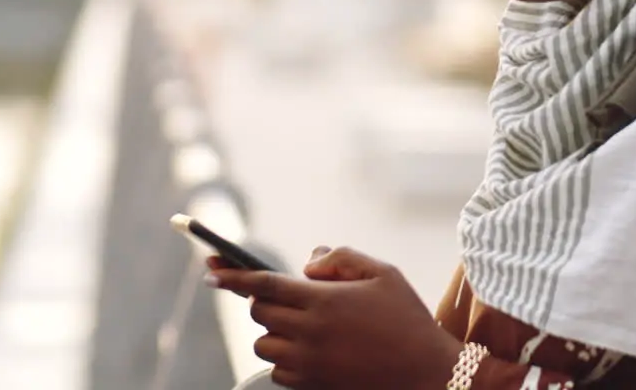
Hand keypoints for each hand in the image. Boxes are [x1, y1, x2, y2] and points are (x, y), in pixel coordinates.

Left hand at [207, 247, 462, 389]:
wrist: (425, 371)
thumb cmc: (407, 317)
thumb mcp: (384, 273)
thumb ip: (343, 258)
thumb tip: (308, 263)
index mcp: (324, 299)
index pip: (264, 284)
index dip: (233, 275)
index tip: (210, 270)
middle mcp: (309, 331)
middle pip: (259, 313)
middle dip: (264, 301)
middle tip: (289, 298)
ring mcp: (308, 361)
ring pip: (264, 344)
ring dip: (275, 331)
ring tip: (305, 326)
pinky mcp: (312, 384)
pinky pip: (278, 370)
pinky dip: (286, 358)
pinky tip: (312, 350)